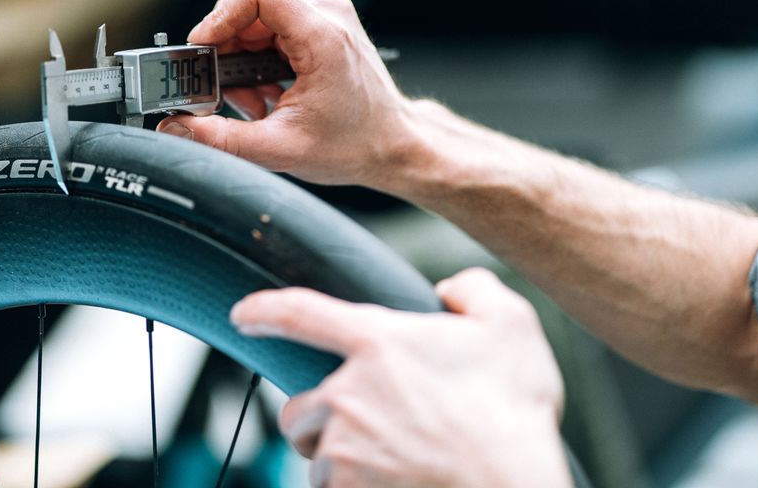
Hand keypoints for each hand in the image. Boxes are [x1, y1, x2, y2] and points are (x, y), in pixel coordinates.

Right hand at [156, 0, 414, 186]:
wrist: (395, 144)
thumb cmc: (355, 144)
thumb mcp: (281, 149)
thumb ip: (222, 139)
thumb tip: (177, 128)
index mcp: (322, 35)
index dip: (221, 16)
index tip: (204, 50)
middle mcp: (327, 14)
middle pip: (250, 7)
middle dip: (228, 49)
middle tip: (226, 90)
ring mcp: (327, 16)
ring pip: (257, 19)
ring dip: (243, 59)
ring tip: (254, 99)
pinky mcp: (323, 24)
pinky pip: (272, 27)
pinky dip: (259, 59)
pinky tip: (267, 91)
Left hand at [230, 268, 571, 487]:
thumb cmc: (514, 412)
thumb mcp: (512, 326)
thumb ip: (475, 290)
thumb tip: (452, 290)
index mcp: (377, 341)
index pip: (301, 312)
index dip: (265, 309)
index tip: (243, 314)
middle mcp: (347, 393)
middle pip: (299, 406)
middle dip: (322, 417)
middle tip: (371, 426)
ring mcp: (343, 449)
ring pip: (315, 455)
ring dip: (338, 458)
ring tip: (393, 460)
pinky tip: (395, 482)